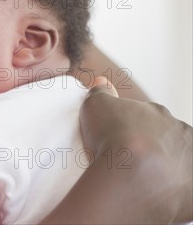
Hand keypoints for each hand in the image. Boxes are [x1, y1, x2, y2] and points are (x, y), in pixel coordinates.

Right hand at [80, 77, 192, 222]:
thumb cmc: (112, 137)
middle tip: (130, 159)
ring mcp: (190, 162)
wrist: (128, 175)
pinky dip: (173, 192)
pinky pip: (184, 193)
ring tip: (140, 180)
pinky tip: (157, 196)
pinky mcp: (191, 192)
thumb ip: (100, 91)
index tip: (120, 138)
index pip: (150, 117)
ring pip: (178, 163)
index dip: (134, 127)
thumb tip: (101, 82)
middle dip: (153, 146)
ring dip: (165, 168)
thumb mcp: (95, 104)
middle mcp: (181, 133)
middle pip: (167, 139)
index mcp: (159, 114)